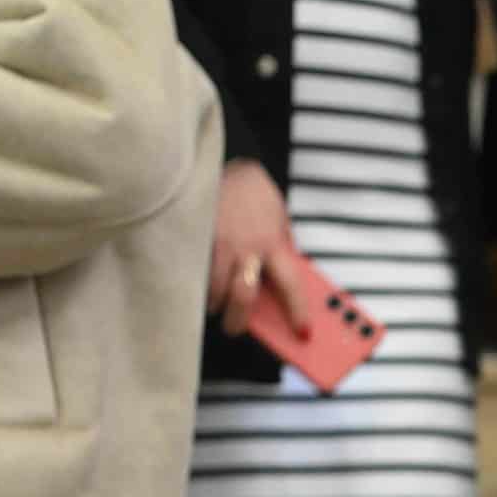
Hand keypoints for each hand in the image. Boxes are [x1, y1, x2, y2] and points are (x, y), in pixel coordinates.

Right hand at [209, 159, 311, 336]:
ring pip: (214, 290)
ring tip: (213, 305)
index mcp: (273, 244)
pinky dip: (194, 284)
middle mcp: (246, 248)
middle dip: (239, 321)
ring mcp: (217, 245)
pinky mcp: (193, 240)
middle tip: (235, 328)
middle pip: (244, 298)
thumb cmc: (251, 194)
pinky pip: (193, 273)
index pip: (291, 286)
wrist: (219, 163)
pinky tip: (192, 286)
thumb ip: (283, 246)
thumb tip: (285, 276)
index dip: (298, 312)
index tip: (303, 332)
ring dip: (213, 304)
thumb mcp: (278, 217)